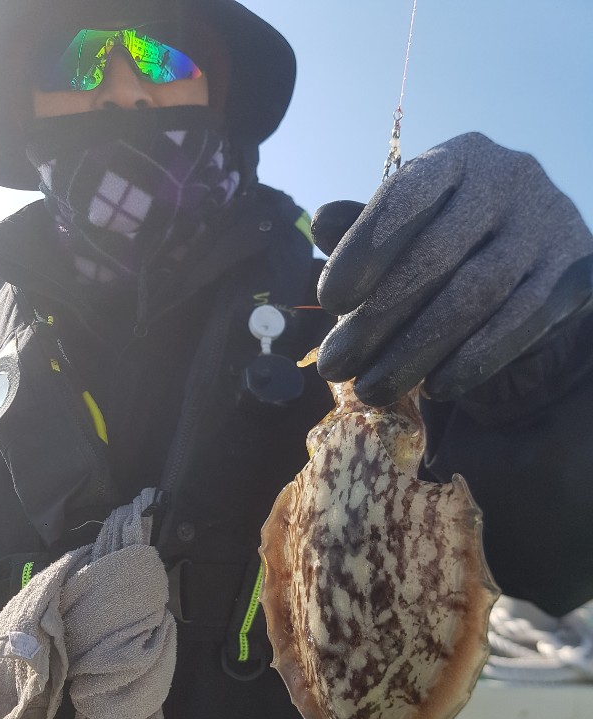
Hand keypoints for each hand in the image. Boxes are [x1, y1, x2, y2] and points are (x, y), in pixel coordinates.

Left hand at [313, 133, 592, 406]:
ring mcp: (546, 224)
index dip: (364, 248)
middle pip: (436, 255)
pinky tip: (435, 390)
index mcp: (460, 159)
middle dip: (377, 318)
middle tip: (334, 365)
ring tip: (371, 390)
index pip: (408, 193)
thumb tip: (319, 223)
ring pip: (475, 294)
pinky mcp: (574, 273)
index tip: (327, 301)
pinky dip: (473, 359)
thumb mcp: (411, 230)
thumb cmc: (457, 245)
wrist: (539, 268)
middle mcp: (509, 178)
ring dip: (416, 350)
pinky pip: (520, 322)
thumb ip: (368, 229)